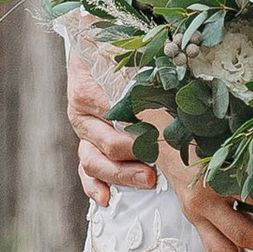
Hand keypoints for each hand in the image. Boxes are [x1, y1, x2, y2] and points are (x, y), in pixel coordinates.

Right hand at [66, 47, 152, 206]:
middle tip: (156, 164)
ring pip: (93, 162)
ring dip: (121, 174)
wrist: (93, 52)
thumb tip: (170, 72)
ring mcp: (84, 135)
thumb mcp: (127, 58)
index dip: (133, 126)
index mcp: (87, 91)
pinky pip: (86, 174)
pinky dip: (94, 188)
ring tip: (147, 180)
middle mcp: (82, 115)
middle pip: (104, 142)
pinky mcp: (87, 149)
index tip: (157, 134)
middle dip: (132, 156)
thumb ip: (138, 71)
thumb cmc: (117, 57)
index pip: (108, 113)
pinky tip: (107, 199)